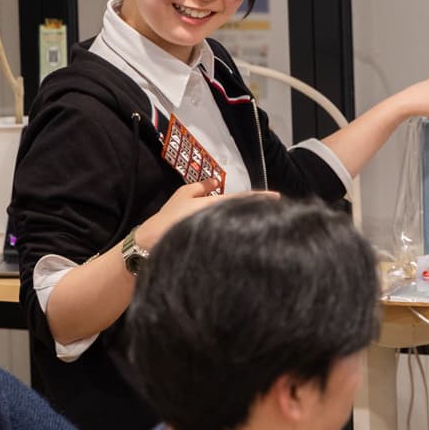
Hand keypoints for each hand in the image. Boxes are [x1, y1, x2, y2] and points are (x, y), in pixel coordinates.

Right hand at [137, 182, 279, 249]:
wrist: (151, 245)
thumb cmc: (168, 217)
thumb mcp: (183, 195)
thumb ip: (202, 187)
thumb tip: (217, 180)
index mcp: (213, 206)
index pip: (242, 200)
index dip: (260, 198)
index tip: (277, 197)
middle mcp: (218, 222)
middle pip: (245, 215)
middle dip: (260, 212)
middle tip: (277, 209)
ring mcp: (216, 237)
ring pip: (240, 227)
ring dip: (253, 223)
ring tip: (268, 220)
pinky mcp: (212, 249)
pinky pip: (231, 239)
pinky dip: (242, 235)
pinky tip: (250, 236)